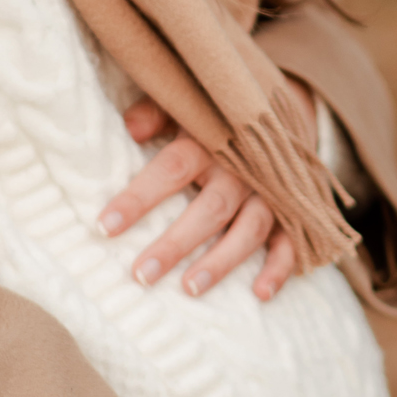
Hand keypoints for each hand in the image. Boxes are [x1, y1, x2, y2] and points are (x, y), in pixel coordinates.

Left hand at [97, 90, 315, 301]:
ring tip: (189, 289)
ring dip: (221, 262)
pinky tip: (259, 294)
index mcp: (209, 141)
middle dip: (175, 244)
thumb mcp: (187, 102)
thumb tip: (131, 128)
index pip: (171, 168)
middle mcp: (241, 169)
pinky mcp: (291, 211)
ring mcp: (271, 193)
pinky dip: (279, 268)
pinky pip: (290, 242)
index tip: (105, 225)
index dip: (139, 198)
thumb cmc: (216, 112)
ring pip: (248, 230)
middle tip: (140, 274)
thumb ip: (158, 112)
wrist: (280, 106)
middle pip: (209, 209)